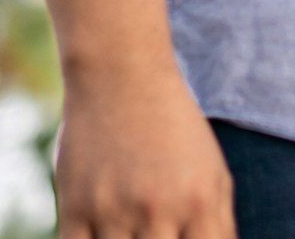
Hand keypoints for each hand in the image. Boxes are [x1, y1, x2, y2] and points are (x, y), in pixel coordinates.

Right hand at [54, 62, 236, 236]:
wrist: (121, 73)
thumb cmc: (174, 126)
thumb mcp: (212, 171)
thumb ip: (220, 225)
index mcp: (198, 202)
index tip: (181, 238)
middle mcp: (157, 209)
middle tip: (155, 232)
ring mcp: (113, 210)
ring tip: (131, 230)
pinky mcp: (74, 209)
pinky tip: (103, 233)